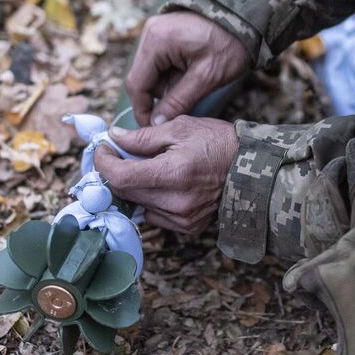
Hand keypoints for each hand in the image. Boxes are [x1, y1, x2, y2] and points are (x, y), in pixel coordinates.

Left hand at [95, 116, 238, 233]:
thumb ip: (142, 137)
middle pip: (126, 192)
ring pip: (138, 205)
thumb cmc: (218, 142)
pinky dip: (150, 199)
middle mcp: (176, 202)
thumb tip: (114, 138)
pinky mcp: (187, 227)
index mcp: (173, 174)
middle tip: (118, 154)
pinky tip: (161, 184)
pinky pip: (155, 215)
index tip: (103, 149)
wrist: (252, 168)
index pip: (121, 177)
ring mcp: (182, 218)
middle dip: (115, 172)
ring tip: (144, 168)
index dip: (104, 163)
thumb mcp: (180, 128)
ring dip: (133, 186)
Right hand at [128, 12, 250, 125]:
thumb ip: (178, 101)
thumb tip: (156, 123)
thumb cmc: (230, 44)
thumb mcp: (206, 77)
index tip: (155, 128)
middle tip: (184, 108)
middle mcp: (150, 33)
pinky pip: (161, 63)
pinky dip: (174, 75)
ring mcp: (157, 32)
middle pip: (144, 79)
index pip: (137, 84)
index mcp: (156, 41)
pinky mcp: (166, 35)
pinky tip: (193, 75)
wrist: (247, 17)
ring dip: (170, 86)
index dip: (144, 110)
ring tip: (196, 85)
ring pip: (153, 73)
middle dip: (161, 97)